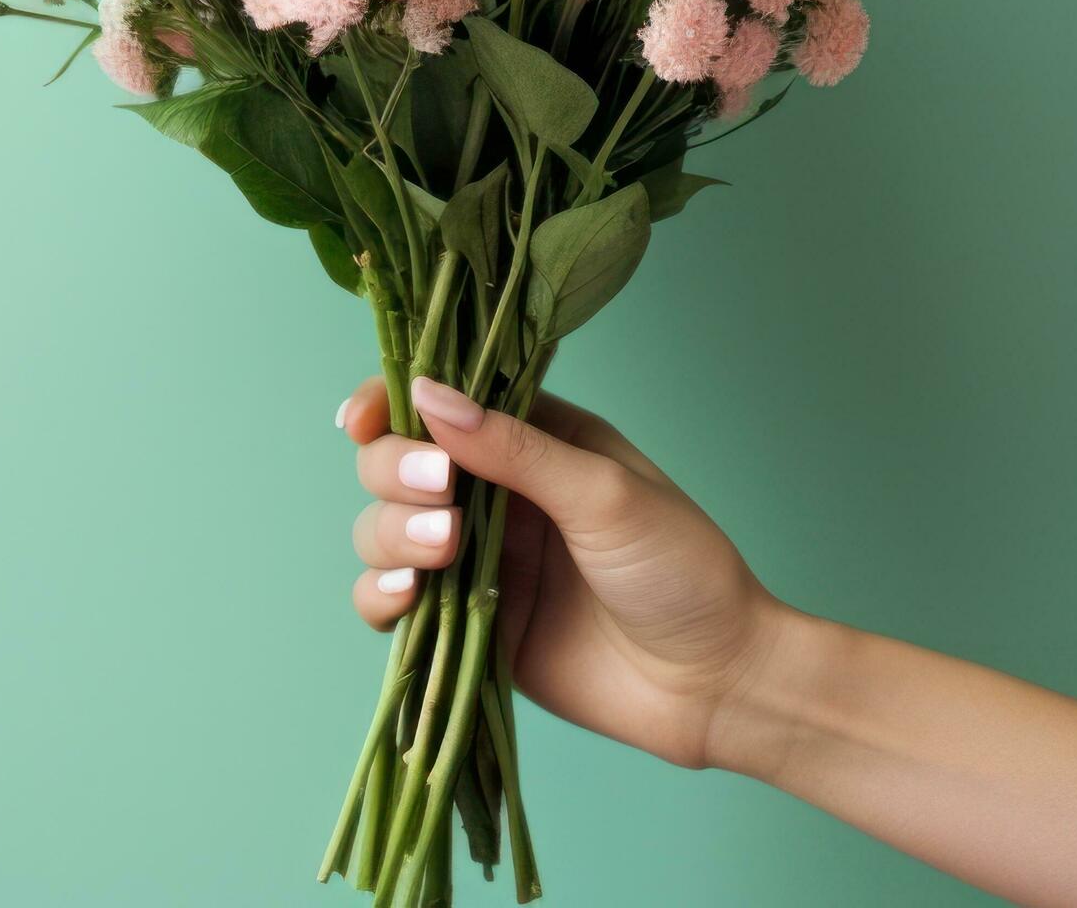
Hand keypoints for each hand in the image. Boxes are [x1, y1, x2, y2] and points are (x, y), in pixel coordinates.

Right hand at [335, 373, 783, 770]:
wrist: (713, 682)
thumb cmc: (681, 569)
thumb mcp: (605, 492)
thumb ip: (514, 448)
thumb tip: (427, 394)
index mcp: (534, 441)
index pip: (441, 403)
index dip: (392, 404)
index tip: (363, 421)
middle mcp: (496, 495)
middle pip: (397, 464)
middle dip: (396, 471)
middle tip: (441, 492)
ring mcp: (477, 563)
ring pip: (384, 531)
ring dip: (392, 533)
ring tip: (443, 550)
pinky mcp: (467, 628)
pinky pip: (394, 606)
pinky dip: (380, 595)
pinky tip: (405, 596)